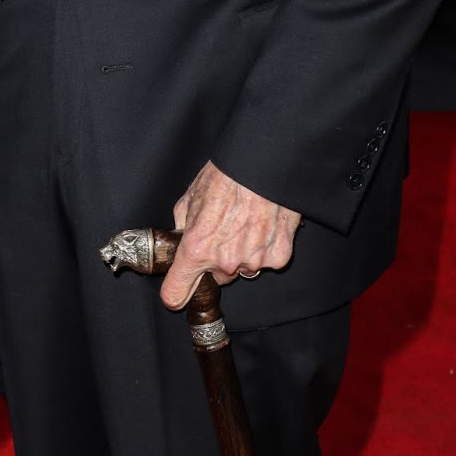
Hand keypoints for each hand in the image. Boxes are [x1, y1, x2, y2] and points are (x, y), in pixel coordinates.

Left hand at [161, 160, 301, 310]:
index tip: (177, 292)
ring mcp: (253, 261)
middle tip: (225, 230)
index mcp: (197, 247)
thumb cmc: (226, 175)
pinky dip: (267, 246)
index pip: (176, 292)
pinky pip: (268, 260)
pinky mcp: (278, 257)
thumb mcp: (191, 197)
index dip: (176, 292)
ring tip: (248, 221)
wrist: (263, 164)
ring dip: (244, 252)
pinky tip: (265, 223)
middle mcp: (225, 261)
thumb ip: (183, 226)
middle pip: (217, 276)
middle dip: (218, 259)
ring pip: (244, 268)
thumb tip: (182, 238)